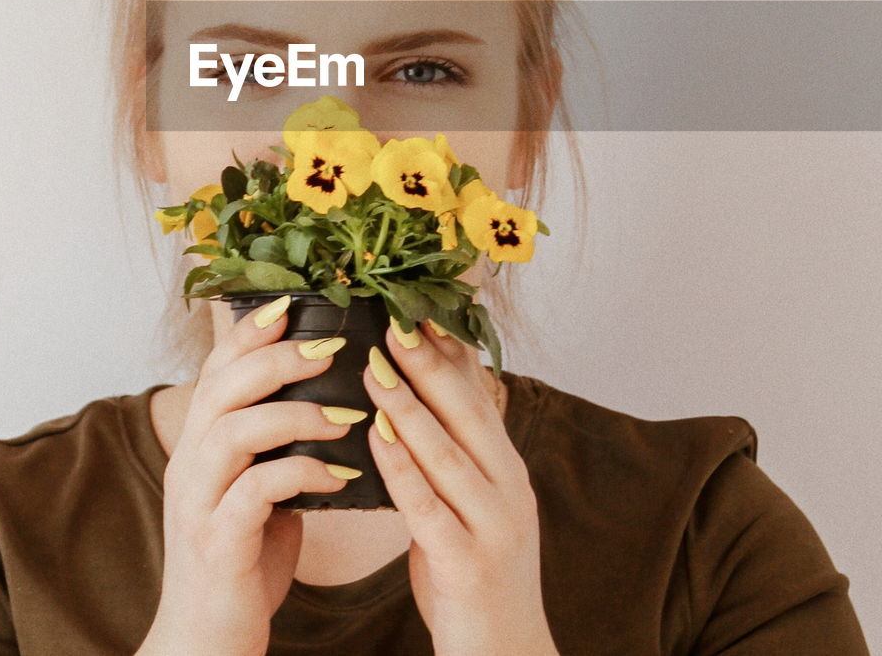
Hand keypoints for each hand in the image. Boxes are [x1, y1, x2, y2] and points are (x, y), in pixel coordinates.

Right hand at [142, 296, 364, 655]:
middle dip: (278, 358)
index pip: (218, 368)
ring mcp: (198, 502)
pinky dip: (300, 474)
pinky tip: (338, 476)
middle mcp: (191, 464)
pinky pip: (254, 492)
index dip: (252, 331)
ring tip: (348, 415)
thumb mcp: (259, 489)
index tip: (293, 303)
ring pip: (233, 431)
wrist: (207, 642)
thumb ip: (277, 446)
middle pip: (222, 386)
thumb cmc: (243, 560)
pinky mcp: (216, 542)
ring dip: (294, 414)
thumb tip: (333, 401)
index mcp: (202, 443)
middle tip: (332, 347)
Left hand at [363, 322, 559, 655]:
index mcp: (506, 469)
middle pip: (466, 411)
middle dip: (428, 361)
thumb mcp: (470, 506)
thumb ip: (450, 456)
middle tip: (393, 316)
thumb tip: (412, 399)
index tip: (420, 304)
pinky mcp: (469, 564)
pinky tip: (373, 436)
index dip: (450, 349)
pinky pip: (428, 506)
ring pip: (447, 451)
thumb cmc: (473, 576)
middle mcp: (509, 488)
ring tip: (373, 364)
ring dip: (408, 404)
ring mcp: (494, 526)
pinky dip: (401, 465)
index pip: (478, 395)